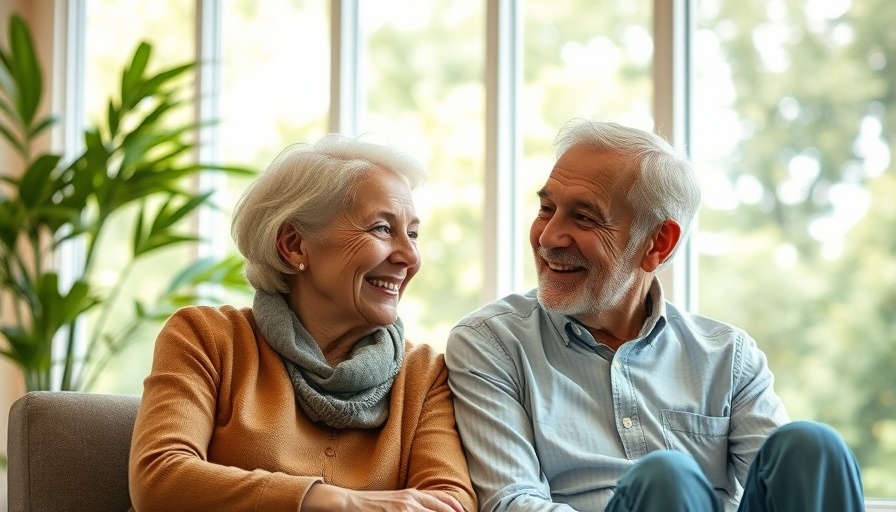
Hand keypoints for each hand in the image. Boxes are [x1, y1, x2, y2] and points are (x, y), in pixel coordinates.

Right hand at [303, 484, 463, 511]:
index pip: (444, 501)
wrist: (347, 503)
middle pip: (442, 510)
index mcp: (413, 495)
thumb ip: (415, 503)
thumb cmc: (371, 505)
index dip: (457, 508)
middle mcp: (411, 501)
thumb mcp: (397, 500)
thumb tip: (433, 506)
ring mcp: (404, 510)